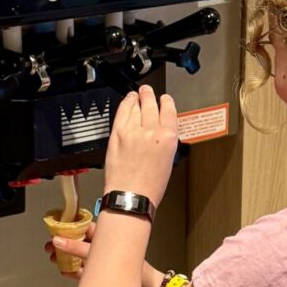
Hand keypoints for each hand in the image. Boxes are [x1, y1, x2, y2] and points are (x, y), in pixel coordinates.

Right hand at [44, 228, 165, 286]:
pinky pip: (83, 272)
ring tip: (52, 259)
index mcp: (108, 235)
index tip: (55, 229)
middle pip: (79, 242)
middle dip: (63, 243)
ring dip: (65, 258)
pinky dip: (72, 271)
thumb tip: (58, 241)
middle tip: (49, 246)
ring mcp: (102, 262)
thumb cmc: (133, 267)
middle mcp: (105, 247)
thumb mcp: (101, 254)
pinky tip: (63, 271)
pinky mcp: (101, 277)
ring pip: (79, 257)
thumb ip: (79, 249)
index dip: (69, 227)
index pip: (85, 227)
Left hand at [103, 86, 177, 208]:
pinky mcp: (118, 133)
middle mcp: (152, 131)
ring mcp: (133, 130)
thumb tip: (160, 129)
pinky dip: (126, 103)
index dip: (166, 101)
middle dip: (149, 95)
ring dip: (138, 97)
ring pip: (137, 104)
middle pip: (151, 103)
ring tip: (138, 94)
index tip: (164, 99)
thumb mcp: (168, 160)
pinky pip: (122, 111)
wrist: (131, 195)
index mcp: (169, 137)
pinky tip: (127, 101)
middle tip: (147, 91)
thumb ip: (164, 140)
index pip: (169, 110)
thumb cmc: (150, 186)